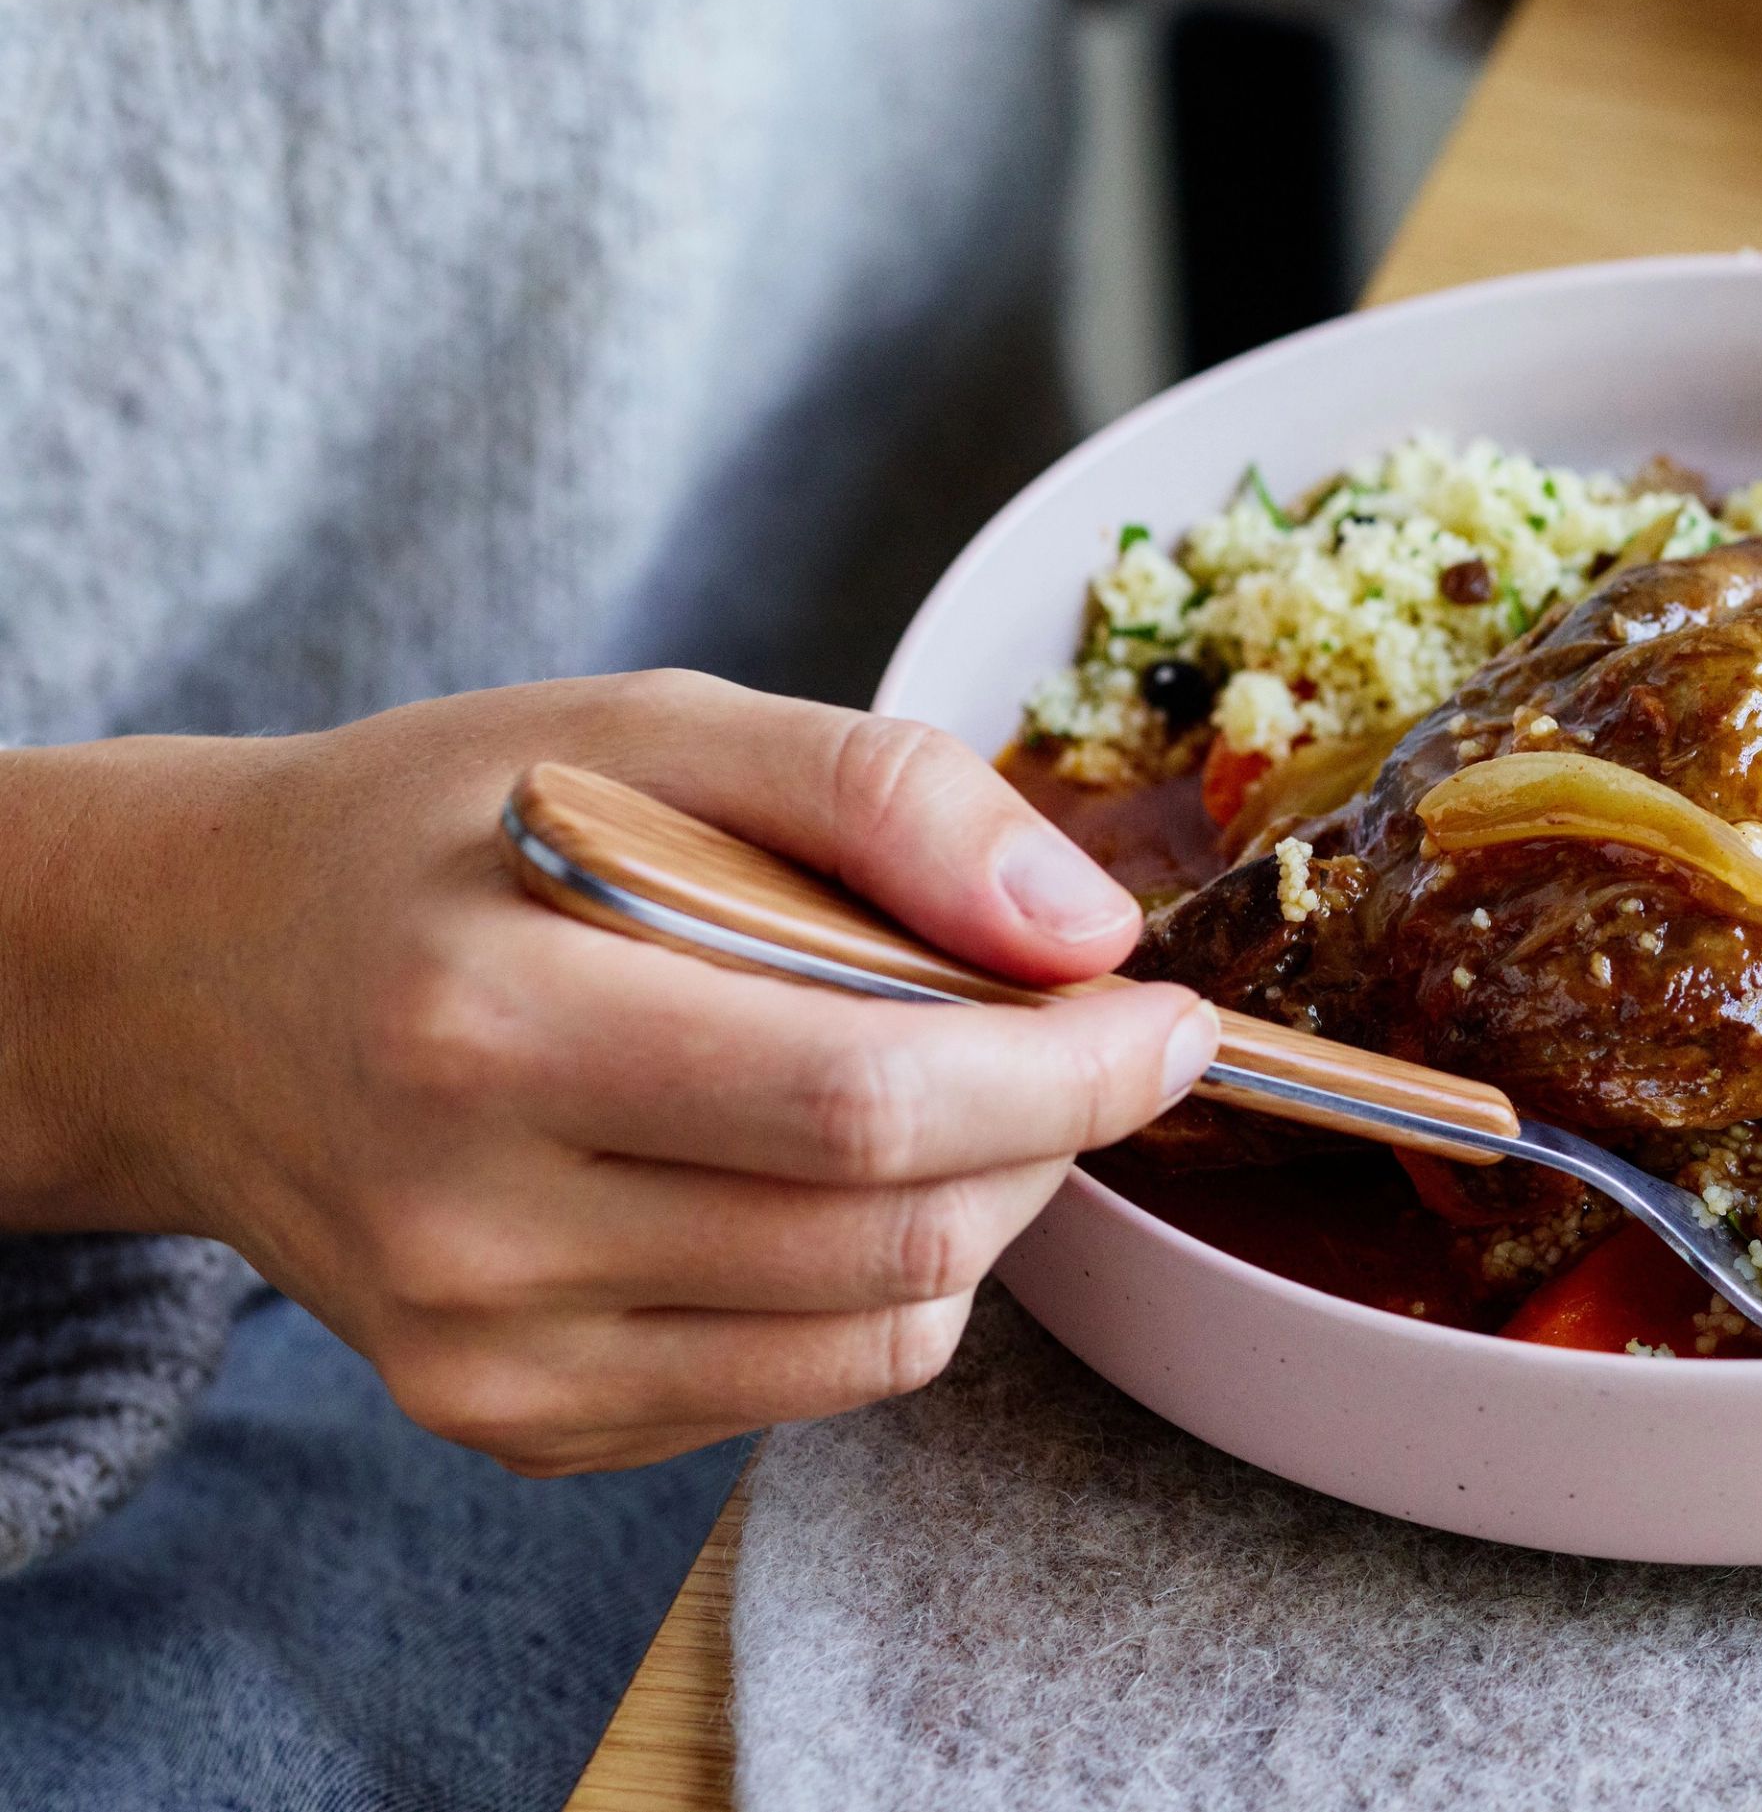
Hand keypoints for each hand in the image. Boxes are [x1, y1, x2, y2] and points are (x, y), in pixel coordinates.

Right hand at [0, 675, 1216, 1474]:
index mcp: (488, 1018)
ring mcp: (484, 1353)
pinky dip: (878, 1284)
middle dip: (1049, 1132)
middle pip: (892, 1231)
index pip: (865, 1098)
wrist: (203, 981)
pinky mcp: (509, 1422)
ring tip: (946, 1085)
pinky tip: (816, 1168)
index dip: (1069, 1067)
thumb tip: (1084, 928)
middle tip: (1074, 1035)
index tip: (1169, 1012)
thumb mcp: (657, 729)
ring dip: (984, 1208)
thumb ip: (884, 797)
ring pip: (878, 1333)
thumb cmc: (447, 829)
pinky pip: (803, 1386)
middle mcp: (469, 1219)